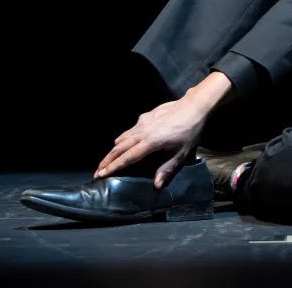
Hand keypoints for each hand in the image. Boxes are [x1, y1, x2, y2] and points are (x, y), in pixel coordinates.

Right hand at [95, 71, 233, 188]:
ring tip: (108, 160)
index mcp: (150, 143)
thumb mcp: (181, 153)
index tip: (101, 174)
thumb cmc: (190, 131)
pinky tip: (125, 143)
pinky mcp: (145, 116)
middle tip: (98, 171)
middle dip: (107, 160)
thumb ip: (167, 169)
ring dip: (113, 150)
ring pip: (122, 137)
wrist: (193, 106)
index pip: (127, 158)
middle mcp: (142, 132)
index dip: (113, 167)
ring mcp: (142, 122)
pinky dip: (123, 139)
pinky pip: (130, 130)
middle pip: (119, 148)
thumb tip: (156, 185)